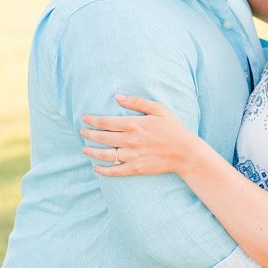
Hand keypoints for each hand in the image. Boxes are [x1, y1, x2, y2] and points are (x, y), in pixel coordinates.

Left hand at [80, 94, 197, 176]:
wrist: (185, 152)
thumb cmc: (173, 128)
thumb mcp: (158, 109)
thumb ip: (137, 102)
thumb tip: (117, 96)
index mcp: (134, 124)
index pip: (106, 122)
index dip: (92, 120)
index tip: (85, 118)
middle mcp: (130, 140)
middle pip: (102, 137)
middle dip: (89, 134)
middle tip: (82, 132)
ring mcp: (132, 156)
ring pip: (105, 154)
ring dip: (92, 151)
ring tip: (84, 148)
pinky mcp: (136, 169)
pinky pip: (115, 171)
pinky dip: (103, 171)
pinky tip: (96, 168)